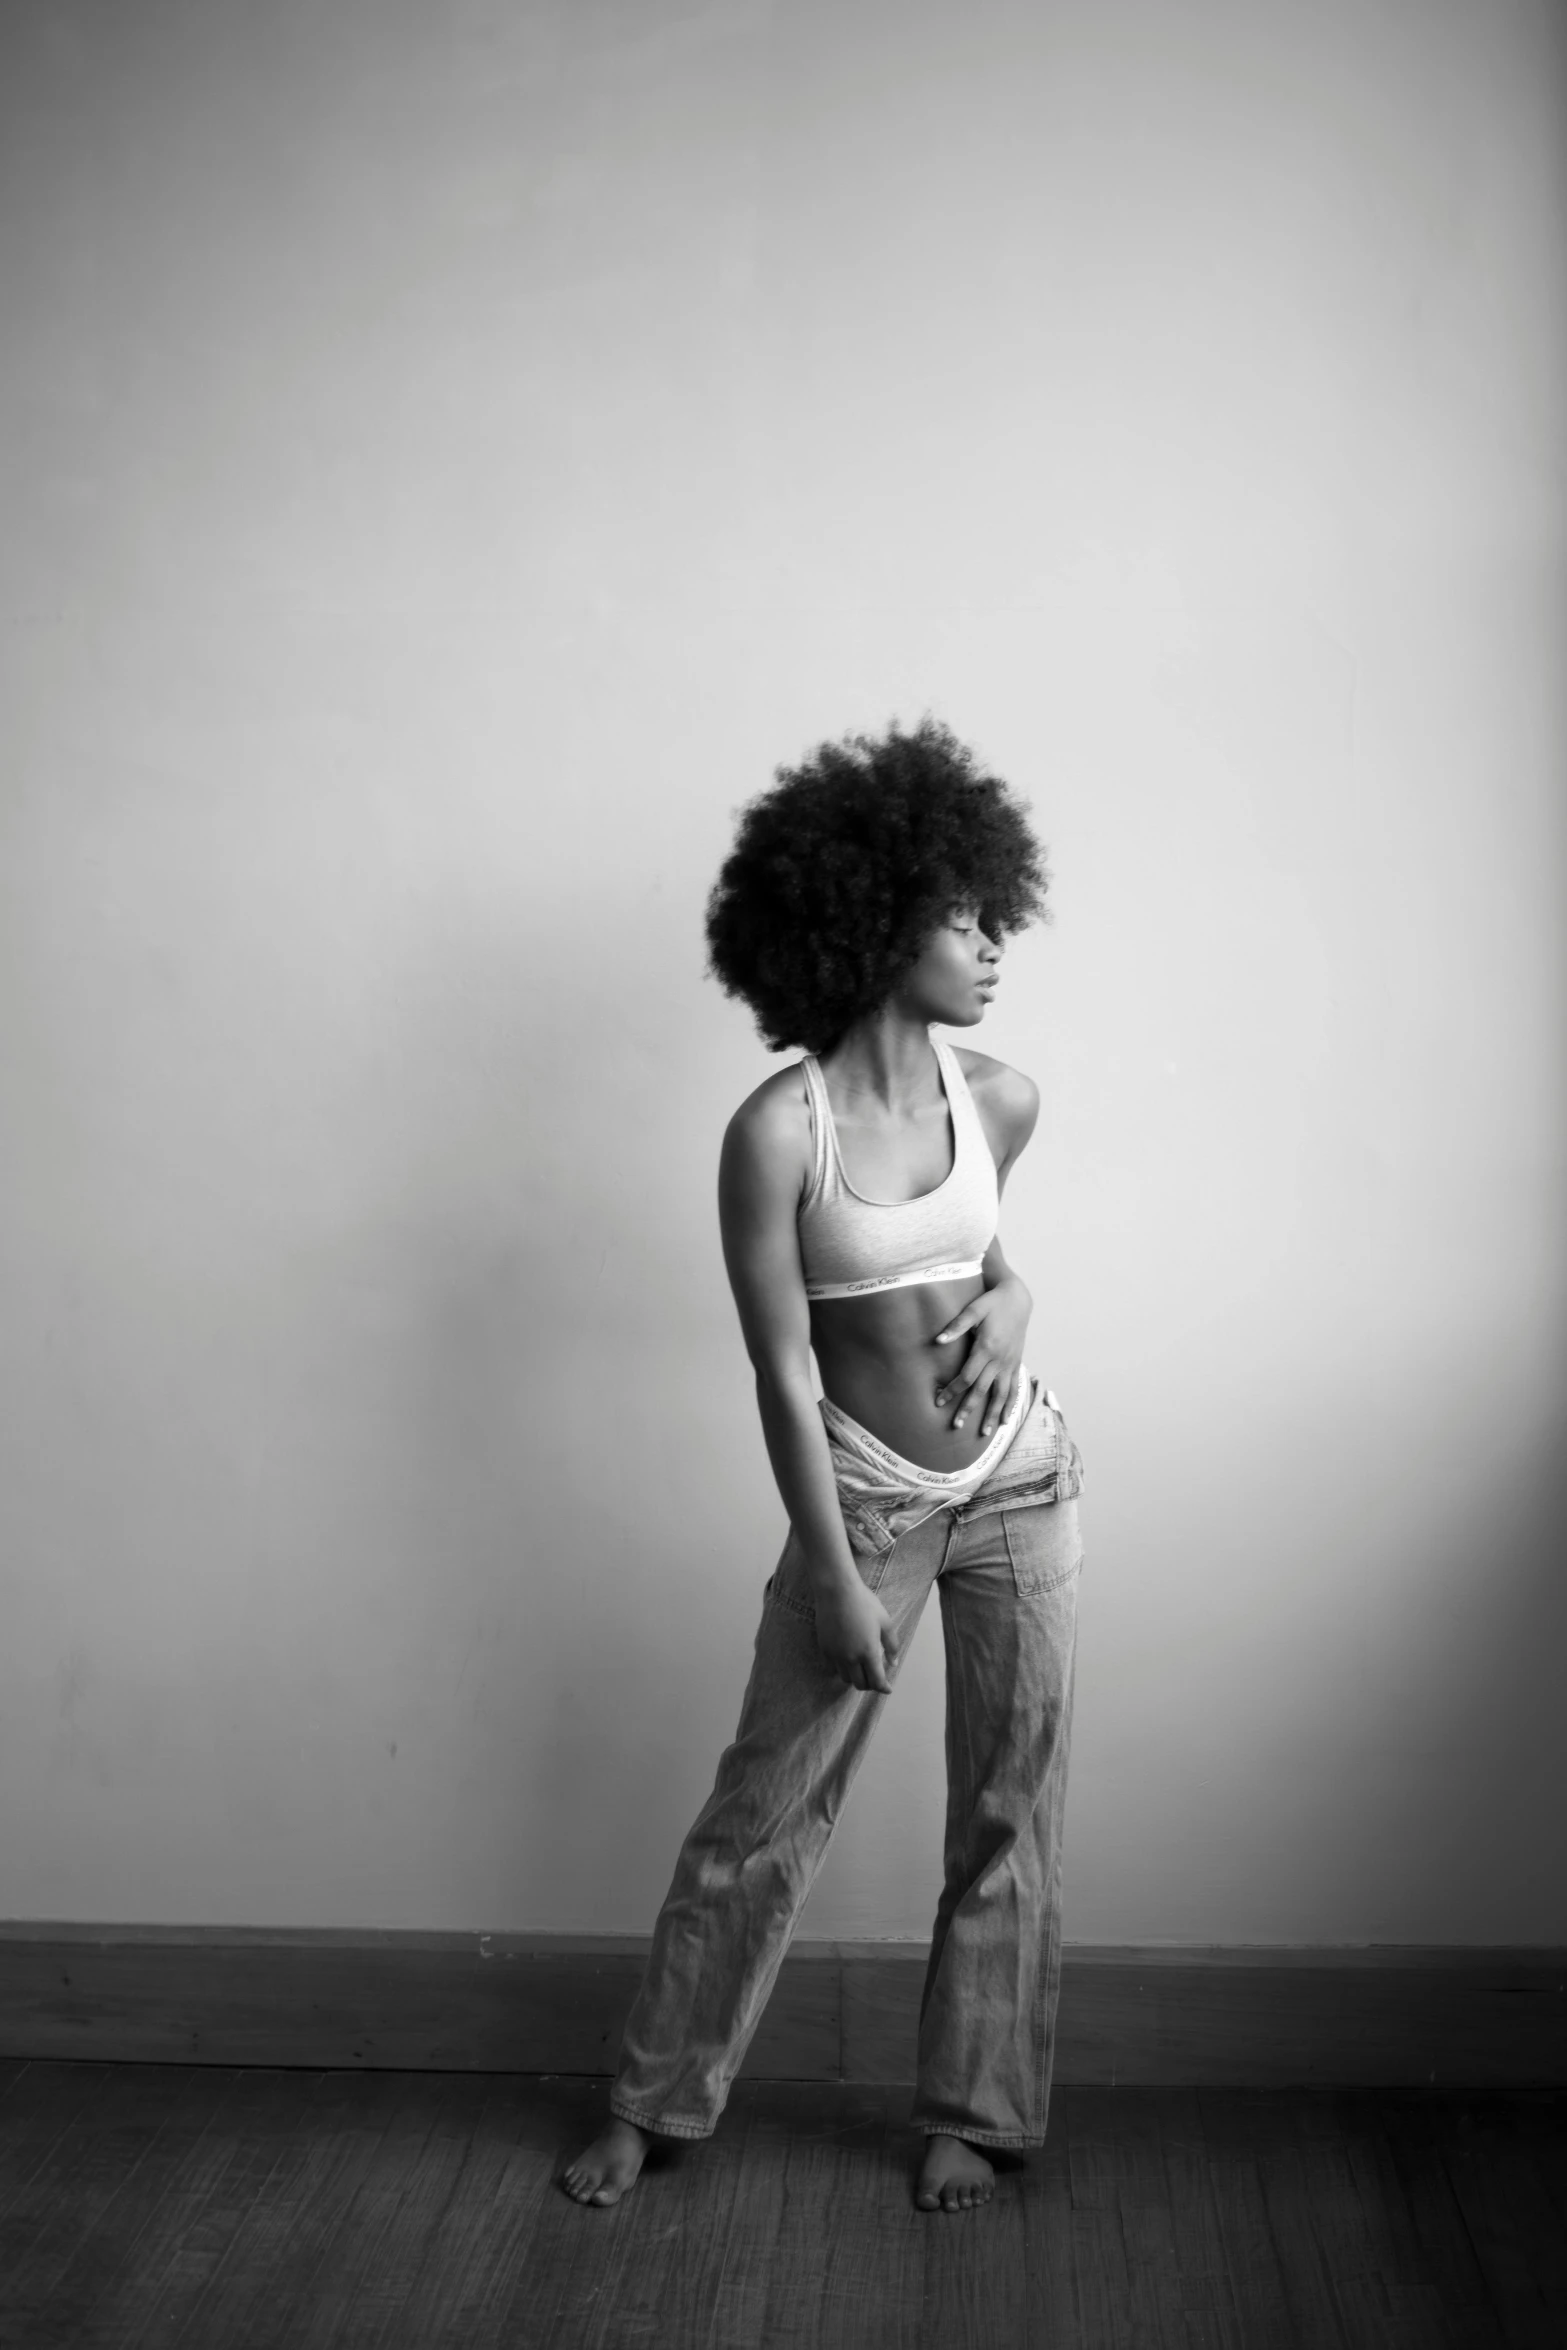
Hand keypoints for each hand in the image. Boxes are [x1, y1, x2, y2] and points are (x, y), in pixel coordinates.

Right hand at [812, 1577, 897, 1694]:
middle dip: (870, 1684)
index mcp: (869, 1652)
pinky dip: (842, 1668)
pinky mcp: (824, 1648)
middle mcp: (851, 1657)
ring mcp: (835, 1654)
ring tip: (861, 1668)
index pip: (877, 1681)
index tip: (888, 1688)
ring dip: (855, 1677)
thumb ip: (891, 1646)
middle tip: (875, 1677)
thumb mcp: (885, 1622)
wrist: (837, 1590)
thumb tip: (893, 1663)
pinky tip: (848, 1659)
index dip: (884, 1688)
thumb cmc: (864, 1603)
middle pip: (860, 1684)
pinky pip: (833, 1667)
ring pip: (845, 1678)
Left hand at [933, 1275, 1031, 1438]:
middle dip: (968, 1409)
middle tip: (955, 1425)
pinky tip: (1005, 1420)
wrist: (1018, 1299)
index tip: (939, 1401)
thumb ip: (956, 1326)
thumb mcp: (973, 1309)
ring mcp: (1010, 1363)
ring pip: (1001, 1394)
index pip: (966, 1376)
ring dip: (992, 1414)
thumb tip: (938, 1340)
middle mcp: (1000, 1360)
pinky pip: (1014, 1389)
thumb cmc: (992, 1303)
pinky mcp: (1016, 1364)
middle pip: (982, 1390)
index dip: (952, 1390)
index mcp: (987, 1348)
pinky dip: (1010, 1405)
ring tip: (984, 1433)